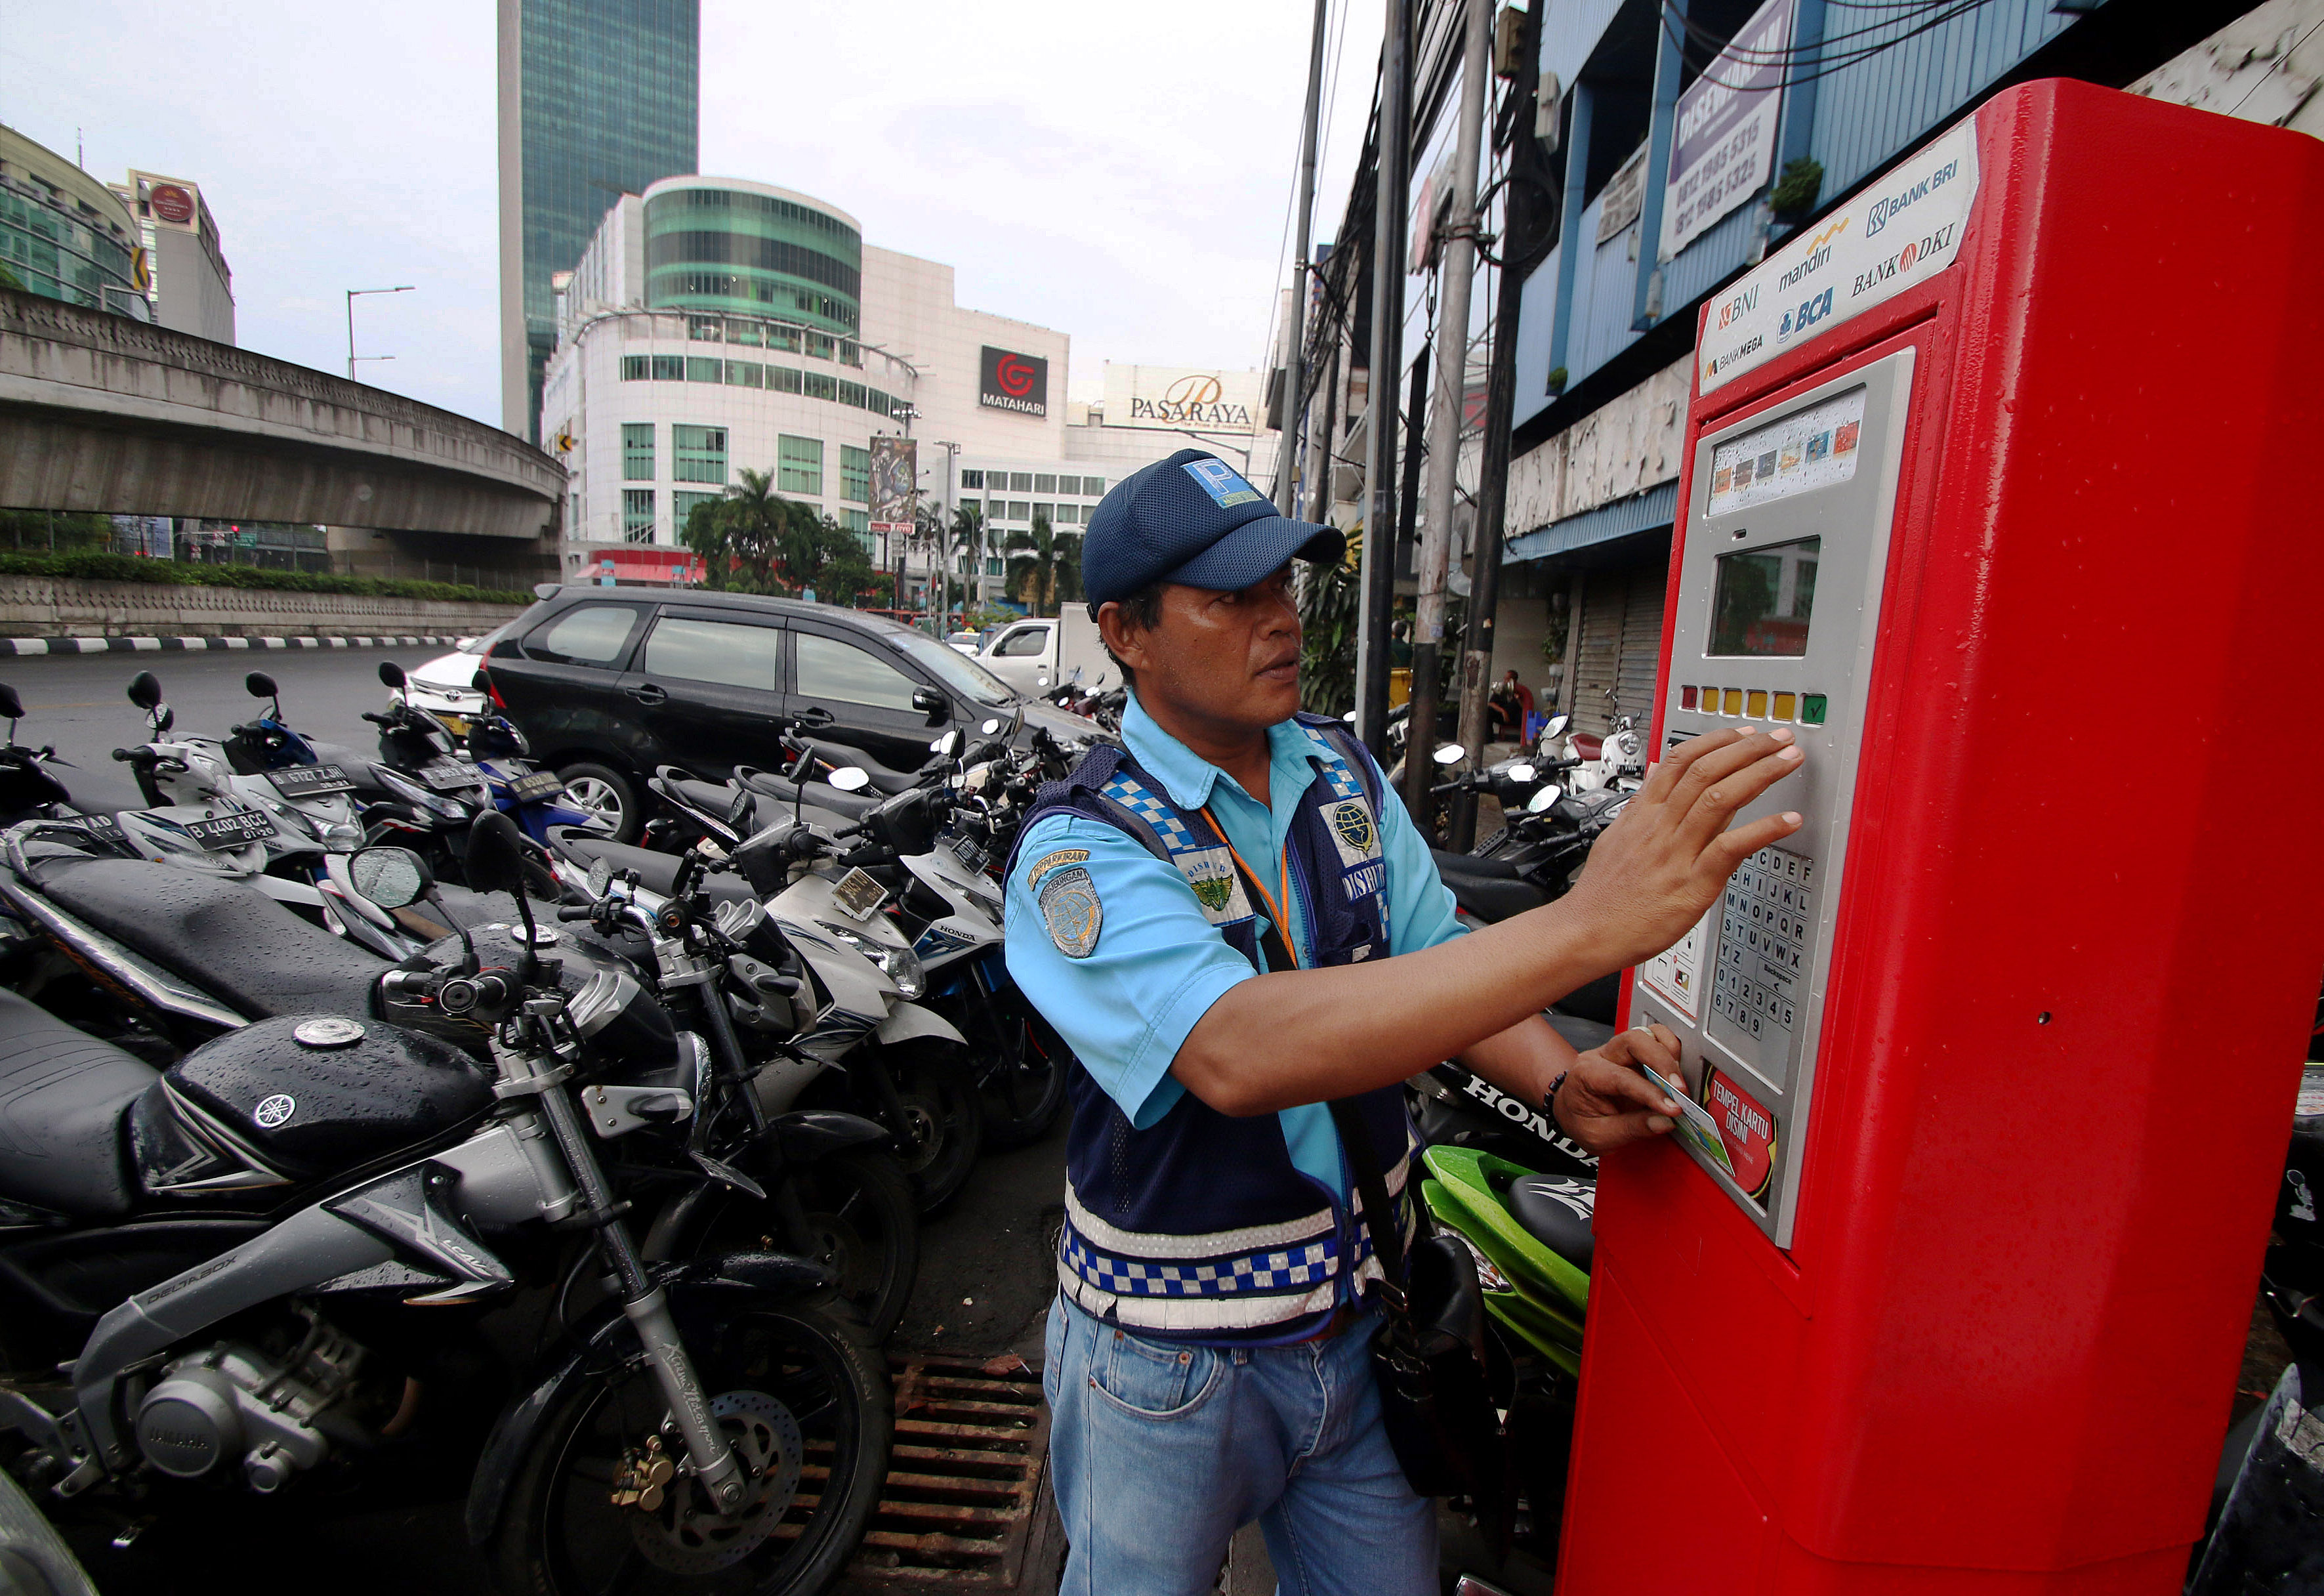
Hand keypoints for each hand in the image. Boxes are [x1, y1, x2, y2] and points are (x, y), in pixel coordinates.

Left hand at [1551, 1024, 1688, 1153]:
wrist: (1571, 1112)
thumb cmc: (1580, 1121)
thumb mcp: (1598, 1135)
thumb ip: (1631, 1129)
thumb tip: (1664, 1122)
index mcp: (1587, 1074)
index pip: (1622, 1077)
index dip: (1650, 1093)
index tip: (1671, 1108)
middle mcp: (1603, 1056)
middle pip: (1635, 1041)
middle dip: (1662, 1063)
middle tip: (1680, 1091)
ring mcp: (1620, 1052)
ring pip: (1648, 1035)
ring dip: (1668, 1055)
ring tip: (1680, 1083)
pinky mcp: (1635, 1055)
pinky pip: (1655, 1041)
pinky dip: (1670, 1052)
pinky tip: (1676, 1073)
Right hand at [1560, 726, 1804, 969]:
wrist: (1587, 932)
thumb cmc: (1603, 894)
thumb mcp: (1616, 835)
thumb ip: (1642, 804)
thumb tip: (1657, 772)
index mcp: (1643, 813)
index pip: (1681, 760)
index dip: (1717, 740)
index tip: (1744, 733)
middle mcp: (1661, 826)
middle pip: (1706, 771)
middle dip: (1748, 749)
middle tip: (1778, 738)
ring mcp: (1677, 853)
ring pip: (1720, 798)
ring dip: (1761, 774)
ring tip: (1788, 761)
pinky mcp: (1693, 883)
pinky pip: (1732, 848)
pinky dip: (1764, 830)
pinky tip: (1788, 820)